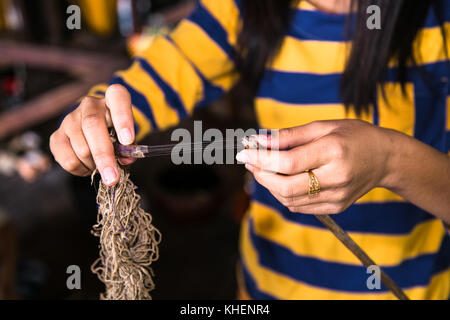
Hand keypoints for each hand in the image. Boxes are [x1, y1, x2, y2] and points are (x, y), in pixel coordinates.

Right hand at [49, 84, 135, 185]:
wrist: (96, 129)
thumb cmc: (117, 132)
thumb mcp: (129, 136)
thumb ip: (130, 148)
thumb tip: (125, 160)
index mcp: (113, 98)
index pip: (117, 98)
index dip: (122, 119)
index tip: (127, 140)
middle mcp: (90, 104)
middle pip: (93, 126)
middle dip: (103, 155)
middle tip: (112, 178)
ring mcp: (70, 118)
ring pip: (81, 148)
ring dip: (94, 165)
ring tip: (101, 166)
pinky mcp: (57, 135)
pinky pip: (67, 159)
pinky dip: (80, 170)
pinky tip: (88, 166)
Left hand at [236, 120, 393, 213]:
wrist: (385, 159)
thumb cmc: (353, 136)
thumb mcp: (323, 126)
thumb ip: (289, 136)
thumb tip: (258, 141)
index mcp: (334, 151)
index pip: (288, 162)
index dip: (261, 159)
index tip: (244, 152)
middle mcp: (336, 177)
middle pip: (286, 187)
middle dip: (261, 175)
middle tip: (251, 162)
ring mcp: (337, 196)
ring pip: (289, 199)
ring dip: (269, 185)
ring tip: (263, 168)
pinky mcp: (336, 207)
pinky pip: (299, 206)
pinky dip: (284, 194)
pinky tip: (281, 179)